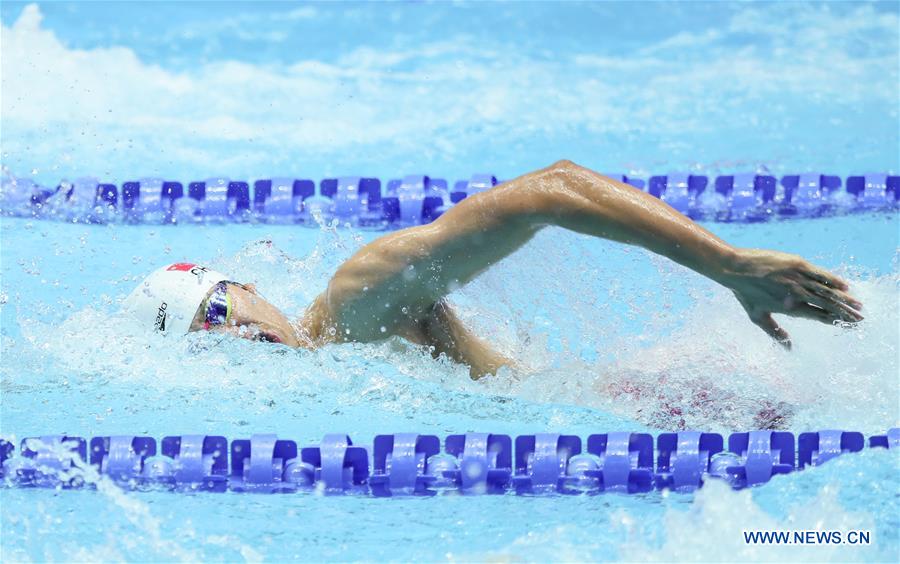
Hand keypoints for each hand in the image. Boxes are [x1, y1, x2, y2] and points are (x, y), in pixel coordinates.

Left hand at [724, 248, 862, 348]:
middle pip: (828, 306)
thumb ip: (775, 333)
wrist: (735, 269)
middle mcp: (797, 295)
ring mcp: (798, 279)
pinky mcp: (797, 264)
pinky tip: (845, 286)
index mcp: (790, 308)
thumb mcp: (758, 317)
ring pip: (827, 291)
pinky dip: (833, 280)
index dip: (835, 321)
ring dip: (844, 299)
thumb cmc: (745, 293)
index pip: (819, 317)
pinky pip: (820, 273)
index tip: (849, 326)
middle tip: (861, 319)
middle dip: (846, 313)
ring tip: (859, 305)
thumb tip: (789, 350)